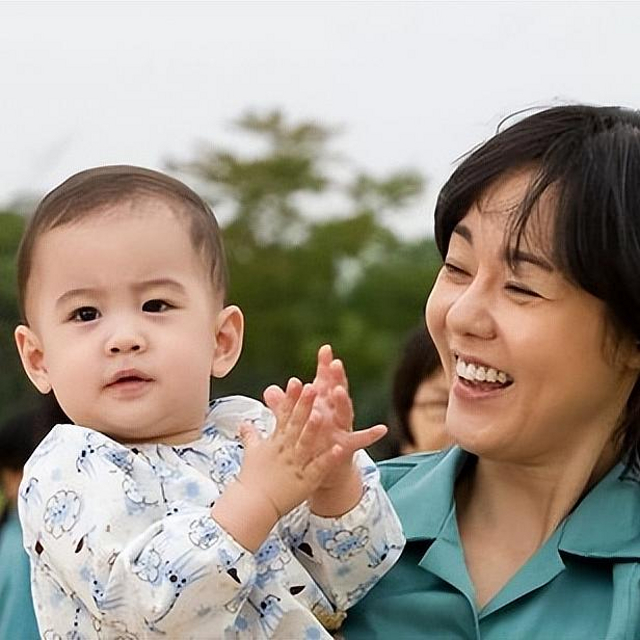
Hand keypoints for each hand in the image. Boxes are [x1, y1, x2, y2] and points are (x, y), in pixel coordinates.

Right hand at [238, 377, 343, 517]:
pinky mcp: (305, 481)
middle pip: (295, 425)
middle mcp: (285, 450)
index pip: (283, 416)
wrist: (251, 506)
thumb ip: (251, 435)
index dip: (290, 398)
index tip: (296, 381)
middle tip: (312, 387)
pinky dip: (328, 458)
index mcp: (275, 442)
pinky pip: (318, 468)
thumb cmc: (252, 479)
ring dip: (314, 429)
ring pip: (305, 443)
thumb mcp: (251, 453)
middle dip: (304, 406)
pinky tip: (339, 448)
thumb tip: (243, 422)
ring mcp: (295, 465)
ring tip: (322, 414)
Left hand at [264, 345, 386, 513]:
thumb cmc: (310, 438)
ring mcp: (341, 427)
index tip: (325, 348)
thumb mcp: (294, 422)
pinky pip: (360, 439)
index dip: (325, 365)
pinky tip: (381, 430)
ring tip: (339, 391)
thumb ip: (284, 406)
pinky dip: (370, 435)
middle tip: (335, 363)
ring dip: (343, 401)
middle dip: (336, 377)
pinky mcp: (347, 444)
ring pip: (345, 412)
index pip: (323, 380)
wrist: (320, 468)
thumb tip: (270, 391)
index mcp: (321, 403)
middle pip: (336, 391)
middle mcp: (333, 411)